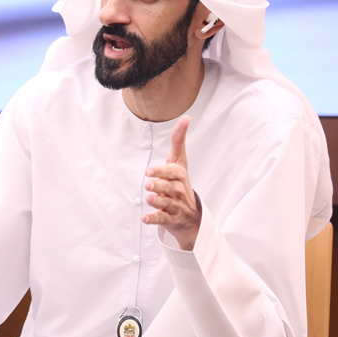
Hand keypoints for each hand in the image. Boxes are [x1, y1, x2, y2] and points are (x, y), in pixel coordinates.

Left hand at [141, 115, 201, 250]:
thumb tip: (186, 118)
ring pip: (167, 203)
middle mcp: (179, 190)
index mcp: (179, 175)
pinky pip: (162, 219)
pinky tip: (145, 218)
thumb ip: (179, 141)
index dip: (163, 170)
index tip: (149, 170)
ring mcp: (175, 205)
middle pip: (170, 187)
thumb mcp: (180, 162)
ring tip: (148, 198)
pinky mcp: (170, 218)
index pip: (174, 171)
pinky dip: (154, 219)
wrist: (192, 216)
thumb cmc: (180, 183)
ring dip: (157, 201)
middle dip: (160, 184)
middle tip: (148, 183)